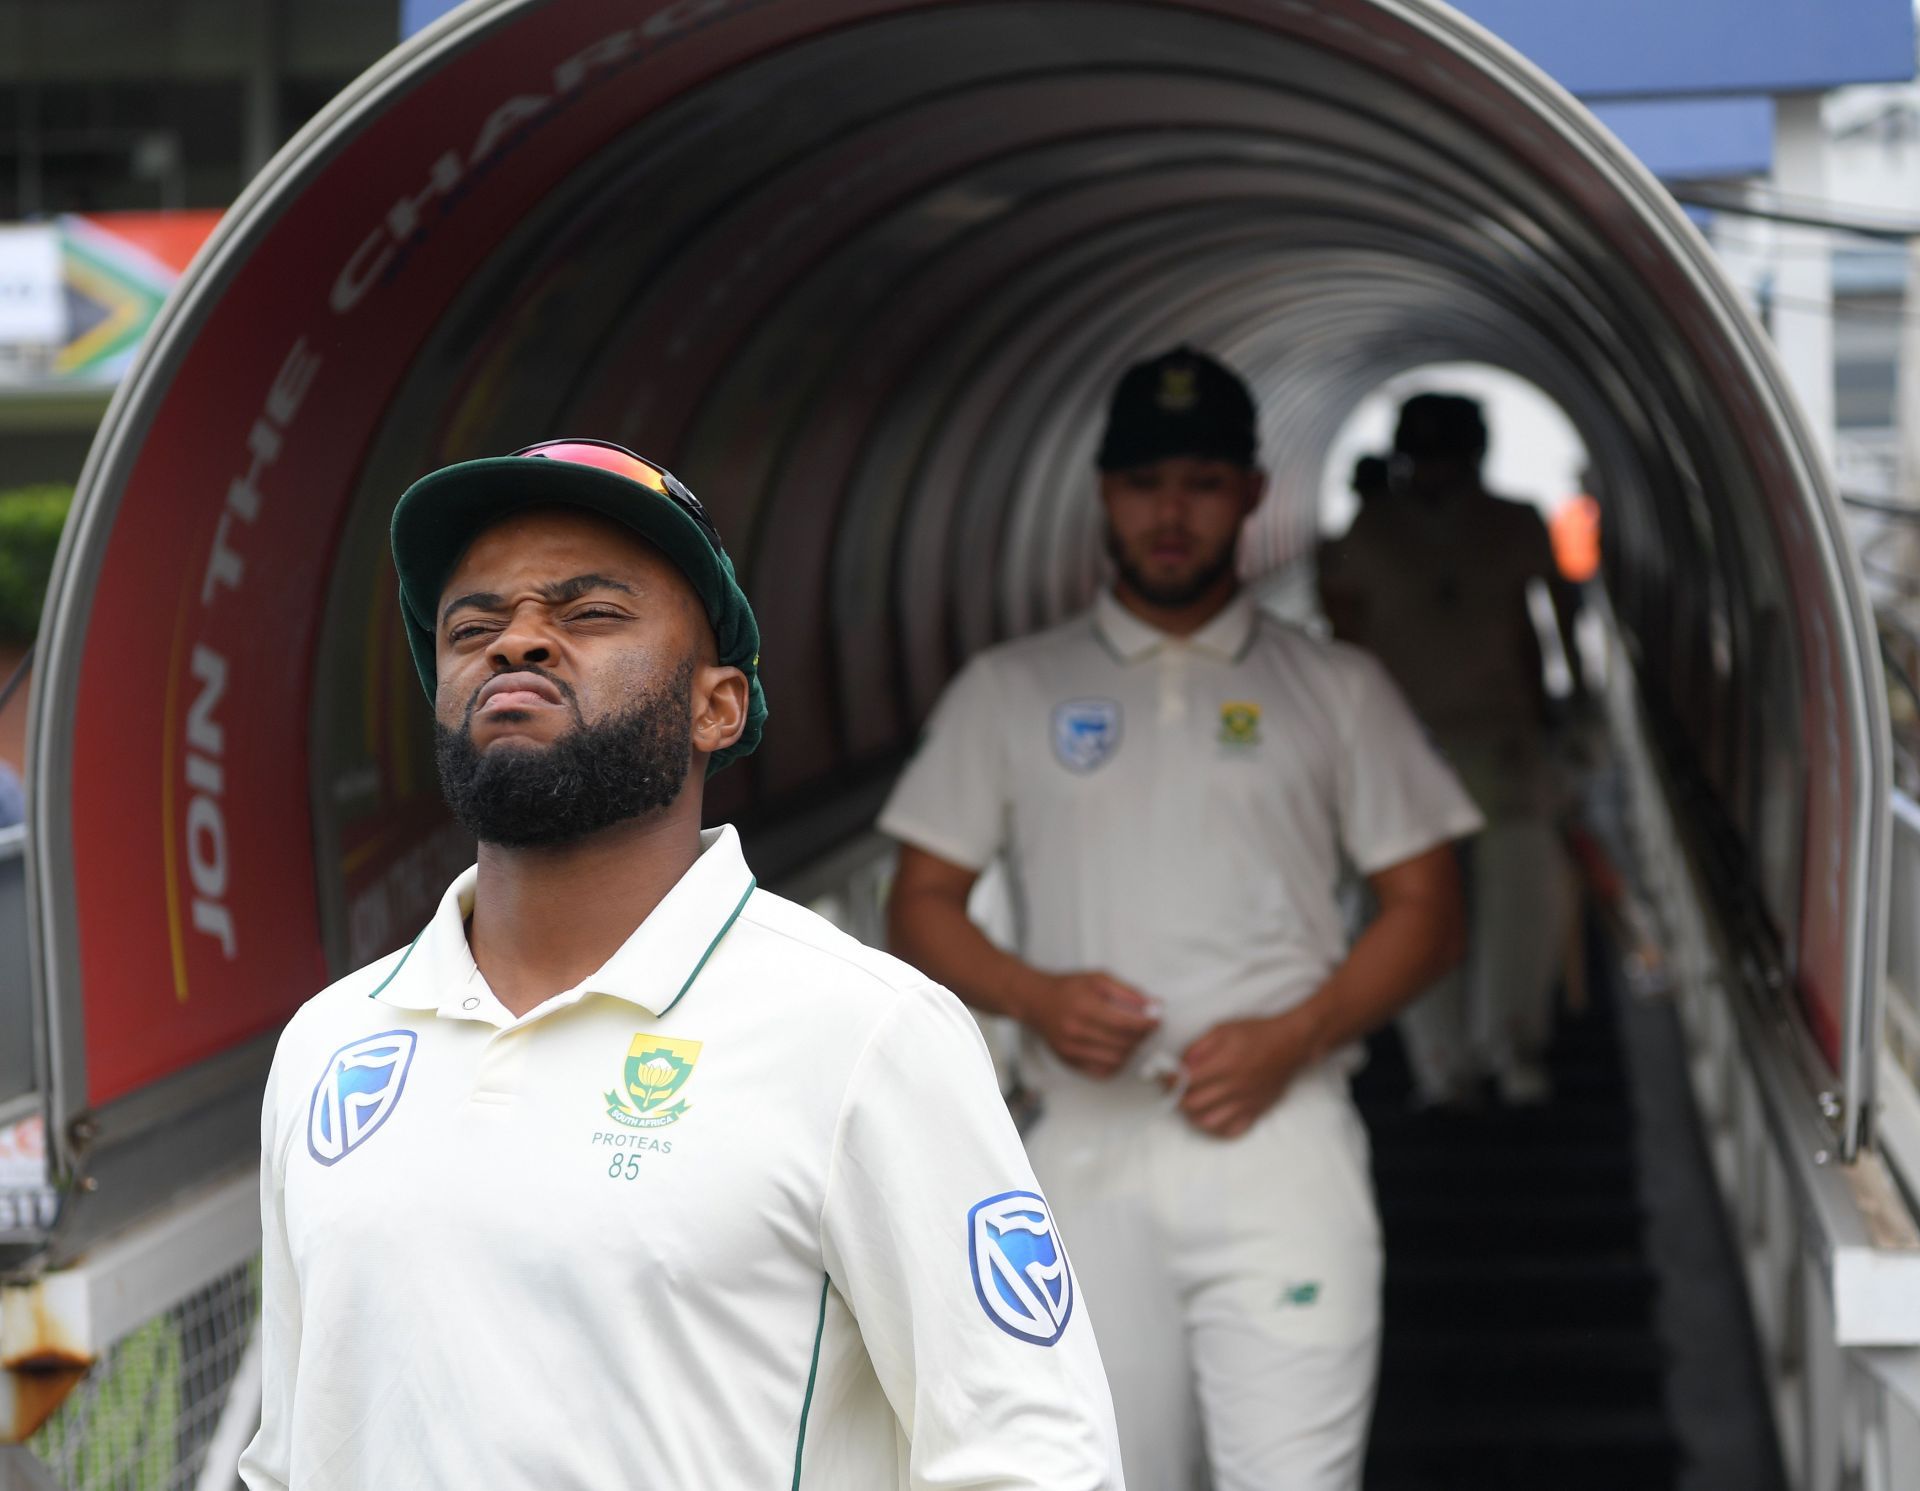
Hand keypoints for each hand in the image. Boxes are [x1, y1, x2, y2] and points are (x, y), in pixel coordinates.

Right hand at [1024, 972, 1159, 1078]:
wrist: (1035, 1001)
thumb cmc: (1069, 988)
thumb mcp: (1099, 979)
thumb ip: (1128, 992)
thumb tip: (1155, 1006)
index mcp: (1084, 1006)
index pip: (1124, 1022)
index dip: (1146, 1024)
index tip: (1157, 1020)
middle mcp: (1075, 1030)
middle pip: (1122, 1042)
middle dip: (1142, 1036)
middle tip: (1148, 1027)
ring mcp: (1071, 1049)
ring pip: (1116, 1059)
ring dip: (1131, 1049)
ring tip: (1133, 1037)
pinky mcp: (1069, 1061)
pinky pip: (1103, 1071)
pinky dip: (1117, 1062)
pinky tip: (1117, 1048)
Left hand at [1174, 1009, 1321, 1137]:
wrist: (1291, 1044)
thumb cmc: (1256, 1033)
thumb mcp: (1223, 1029)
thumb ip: (1198, 1047)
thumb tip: (1180, 1065)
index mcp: (1223, 1064)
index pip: (1185, 1081)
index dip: (1169, 1081)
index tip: (1164, 1077)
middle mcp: (1233, 1087)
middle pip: (1192, 1105)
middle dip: (1178, 1098)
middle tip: (1175, 1091)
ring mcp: (1244, 1102)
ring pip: (1208, 1122)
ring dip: (1194, 1115)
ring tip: (1193, 1103)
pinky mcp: (1255, 1111)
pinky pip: (1231, 1130)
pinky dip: (1217, 1128)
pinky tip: (1213, 1115)